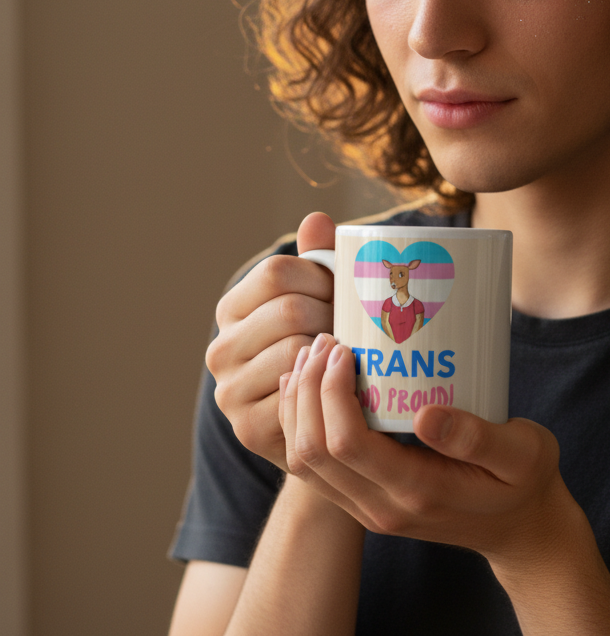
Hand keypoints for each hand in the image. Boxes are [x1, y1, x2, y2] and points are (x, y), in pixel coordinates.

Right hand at [206, 212, 335, 470]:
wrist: (321, 427)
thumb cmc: (324, 351)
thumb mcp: (321, 302)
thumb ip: (318, 260)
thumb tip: (317, 218)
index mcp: (233, 309)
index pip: (277, 271)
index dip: (320, 278)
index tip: (340, 295)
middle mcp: (220, 348)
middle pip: (289, 309)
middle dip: (332, 316)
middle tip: (352, 330)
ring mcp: (229, 391)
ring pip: (296, 348)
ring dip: (333, 352)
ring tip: (348, 356)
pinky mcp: (248, 428)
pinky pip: (299, 392)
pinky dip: (326, 386)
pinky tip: (338, 386)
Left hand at [279, 332, 574, 565]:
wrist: (521, 531)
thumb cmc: (525, 483)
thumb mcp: (524, 455)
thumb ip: (479, 437)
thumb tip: (425, 413)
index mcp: (416, 493)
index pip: (347, 444)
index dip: (332, 392)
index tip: (344, 349)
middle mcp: (380, 507)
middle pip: (312, 451)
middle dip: (307, 390)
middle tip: (323, 343)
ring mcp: (368, 508)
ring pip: (303, 461)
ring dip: (297, 406)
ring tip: (310, 358)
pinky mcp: (364, 500)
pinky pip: (314, 467)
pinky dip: (299, 425)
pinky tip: (307, 390)